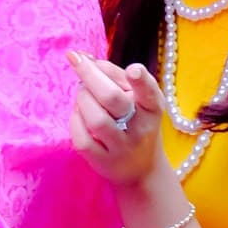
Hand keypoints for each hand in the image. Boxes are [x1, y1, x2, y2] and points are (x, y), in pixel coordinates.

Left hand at [68, 54, 165, 184]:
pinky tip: (79, 114)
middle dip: (89, 74)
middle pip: (113, 99)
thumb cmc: (135, 122)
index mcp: (151, 107)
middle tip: (77, 61)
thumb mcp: (136, 98)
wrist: (141, 168)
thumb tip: (85, 58)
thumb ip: (114, 75)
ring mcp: (122, 147)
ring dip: (82, 98)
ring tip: (83, 93)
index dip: (141, 81)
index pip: (149, 93)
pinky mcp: (103, 161)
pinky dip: (75, 120)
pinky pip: (82, 139)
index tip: (132, 70)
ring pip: (96, 119)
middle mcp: (140, 128)